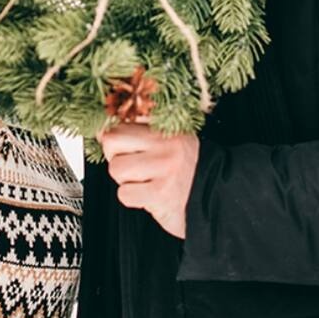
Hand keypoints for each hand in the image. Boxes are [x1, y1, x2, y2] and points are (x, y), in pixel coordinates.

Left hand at [98, 123, 199, 238]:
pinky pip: (125, 194)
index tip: (118, 144)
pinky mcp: (161, 194)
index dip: (112, 134)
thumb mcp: (171, 140)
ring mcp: (165, 168)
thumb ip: (141, 130)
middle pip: (112, 140)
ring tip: (144, 181)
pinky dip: (133, 198)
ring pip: (116, 168)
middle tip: (132, 165)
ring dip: (125, 180)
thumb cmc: (187, 169)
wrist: (216, 198)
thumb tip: (101, 130)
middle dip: (115, 156)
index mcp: (167, 128)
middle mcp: (167, 144)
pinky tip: (149, 195)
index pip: (123, 119)